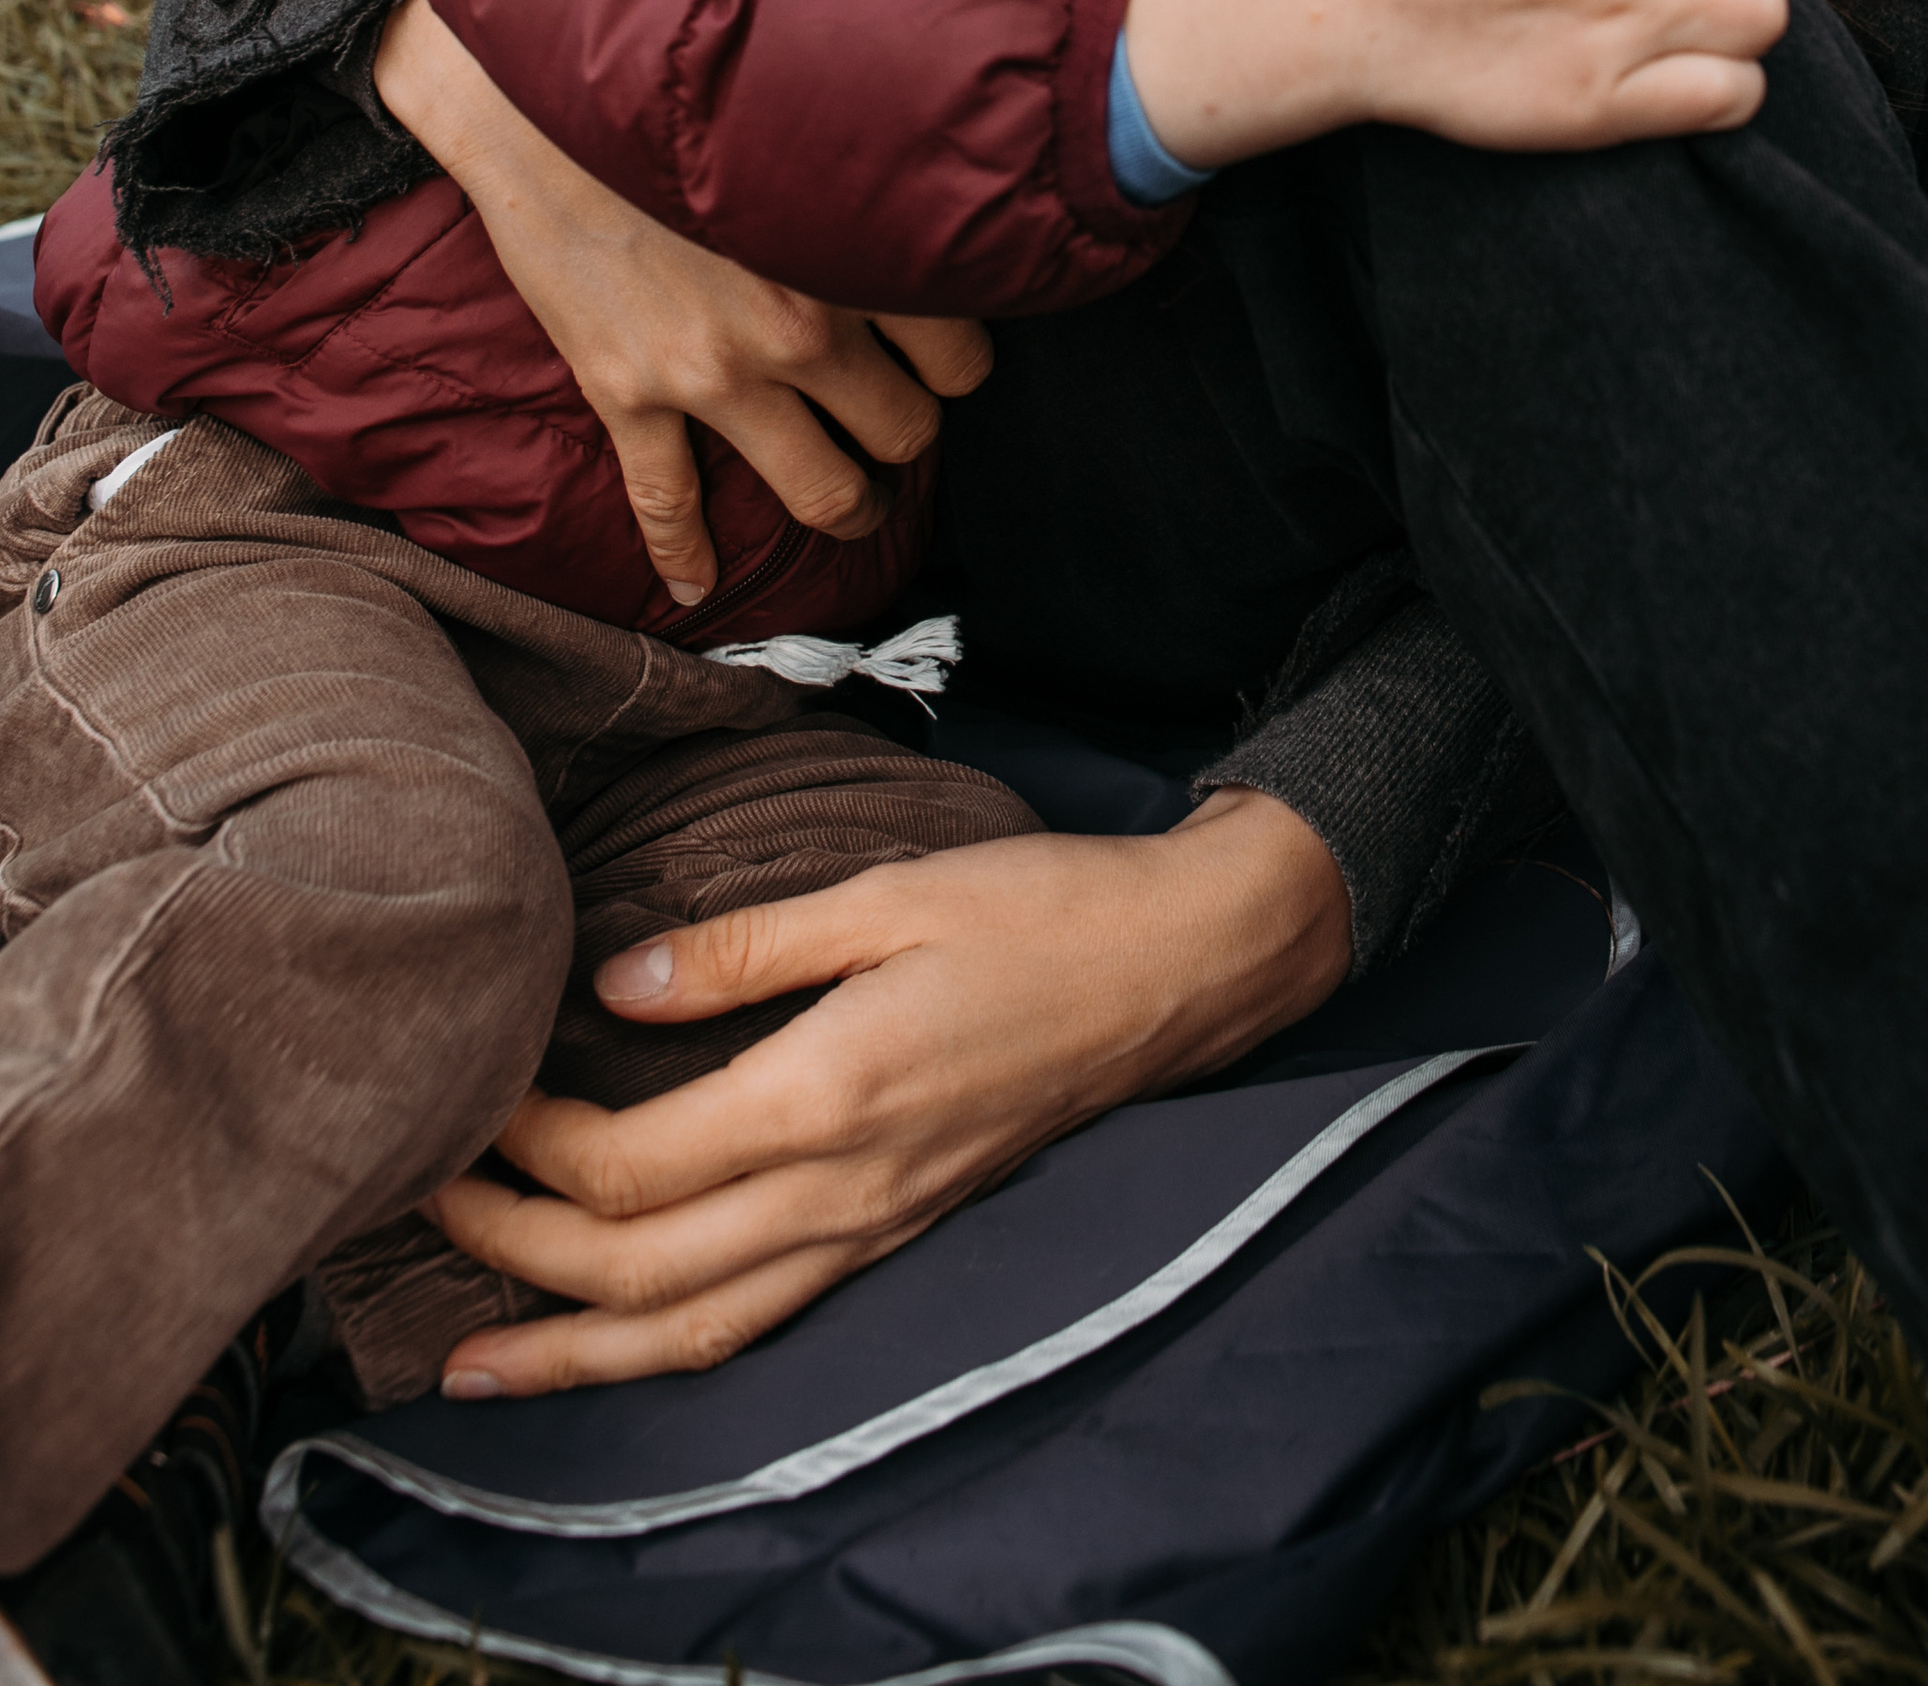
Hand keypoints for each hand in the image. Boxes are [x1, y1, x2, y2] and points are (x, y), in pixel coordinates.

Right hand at [373, 0, 991, 605]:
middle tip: (900, 430)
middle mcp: (799, 325)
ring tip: (855, 506)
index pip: (961, 357)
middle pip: (903, 432)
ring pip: (821, 490)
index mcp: (853, 254)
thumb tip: (949, 207)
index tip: (945, 364)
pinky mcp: (628, 394)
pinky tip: (698, 587)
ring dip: (849, 509)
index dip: (959, 369)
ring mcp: (712, 372)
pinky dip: (686, 556)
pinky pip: (667, 504)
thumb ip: (874, 191)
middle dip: (910, 441)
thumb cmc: (683, 101)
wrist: (539, 104)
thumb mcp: (808, 133)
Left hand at [425, 790, 1353, 1394]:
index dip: (530, 1142)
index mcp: (828, 1096)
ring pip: (692, 1334)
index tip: (477, 1087)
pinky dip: (665, 1352)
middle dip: (511, 1253)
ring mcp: (869, 1231)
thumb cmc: (1038, 912)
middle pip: (635, 1271)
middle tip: (421, 1203)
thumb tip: (617, 983)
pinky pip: (757, 1325)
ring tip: (468, 1367)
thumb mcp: (890, 890)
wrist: (1175, 972)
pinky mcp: (891, 1236)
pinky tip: (613, 1347)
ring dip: (571, 1353)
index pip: (630, 1165)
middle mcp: (840, 1191)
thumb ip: (748, 945)